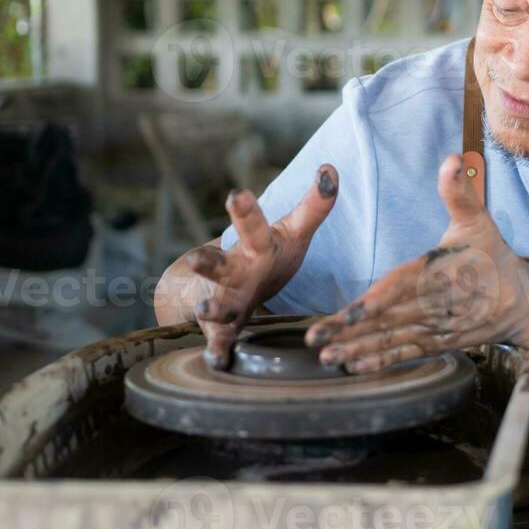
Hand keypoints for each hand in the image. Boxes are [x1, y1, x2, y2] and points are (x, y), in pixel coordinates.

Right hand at [185, 165, 338, 368]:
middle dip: (208, 262)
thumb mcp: (293, 232)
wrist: (224, 292)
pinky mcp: (222, 330)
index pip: (250, 226)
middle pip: (218, 265)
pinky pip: (218, 342)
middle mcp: (232, 272)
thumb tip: (332, 168)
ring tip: (206, 310)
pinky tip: (217, 360)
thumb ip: (314, 205)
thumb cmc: (267, 258)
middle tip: (196, 257)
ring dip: (211, 308)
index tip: (236, 195)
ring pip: (214, 305)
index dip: (243, 211)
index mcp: (253, 246)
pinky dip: (218, 351)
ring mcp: (224, 301)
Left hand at [304, 154, 528, 373]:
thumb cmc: (495, 257)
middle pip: (390, 319)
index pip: (405, 287)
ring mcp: (439, 328)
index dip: (376, 301)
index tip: (349, 312)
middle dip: (352, 331)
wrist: (525, 302)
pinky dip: (381, 363)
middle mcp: (440, 304)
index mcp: (443, 272)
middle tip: (317, 339)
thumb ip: (458, 193)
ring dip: (359, 351)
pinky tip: (355, 367)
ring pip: (393, 340)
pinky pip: (406, 354)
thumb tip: (449, 159)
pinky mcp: (440, 344)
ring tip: (328, 357)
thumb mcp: (479, 221)